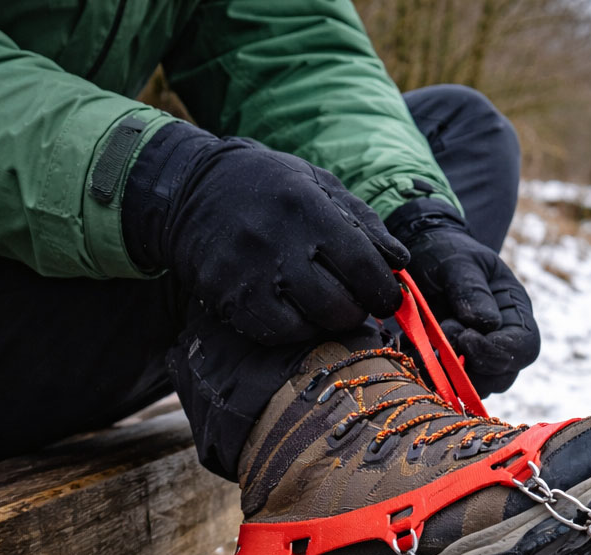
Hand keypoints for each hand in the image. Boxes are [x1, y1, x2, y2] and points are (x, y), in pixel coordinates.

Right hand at [122, 122, 408, 343]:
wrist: (190, 190)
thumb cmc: (269, 187)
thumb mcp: (318, 185)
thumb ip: (362, 222)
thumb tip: (400, 262)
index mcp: (307, 208)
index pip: (363, 265)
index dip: (384, 291)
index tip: (388, 296)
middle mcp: (278, 244)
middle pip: (340, 307)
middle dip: (358, 310)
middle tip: (355, 301)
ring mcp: (250, 276)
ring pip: (311, 328)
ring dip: (327, 323)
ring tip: (325, 304)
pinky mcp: (229, 301)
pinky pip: (277, 334)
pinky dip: (296, 330)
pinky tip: (296, 311)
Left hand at [387, 199, 538, 395]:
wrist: (421, 257)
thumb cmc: (445, 253)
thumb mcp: (458, 261)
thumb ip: (471, 289)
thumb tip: (487, 324)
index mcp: (515, 312)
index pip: (525, 347)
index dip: (499, 352)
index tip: (466, 337)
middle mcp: (503, 339)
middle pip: (503, 376)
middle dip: (472, 367)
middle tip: (443, 336)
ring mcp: (478, 356)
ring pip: (476, 387)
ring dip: (451, 376)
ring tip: (430, 341)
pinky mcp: (453, 365)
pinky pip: (449, 387)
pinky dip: (432, 378)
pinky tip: (416, 354)